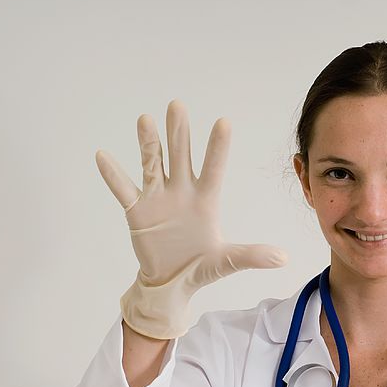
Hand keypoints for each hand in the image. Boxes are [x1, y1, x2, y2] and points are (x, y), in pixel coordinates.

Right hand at [96, 99, 287, 338]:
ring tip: (145, 119)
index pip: (213, 168)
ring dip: (147, 143)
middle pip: (180, 156)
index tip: (224, 122)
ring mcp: (158, 199)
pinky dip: (113, 174)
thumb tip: (284, 259)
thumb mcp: (228, 261)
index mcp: (205, 200)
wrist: (171, 282)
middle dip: (178, 132)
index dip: (217, 147)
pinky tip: (103, 155)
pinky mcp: (137, 211)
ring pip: (152, 164)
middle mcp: (181, 192)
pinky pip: (123, 189)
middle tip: (177, 105)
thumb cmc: (201, 267)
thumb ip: (252, 255)